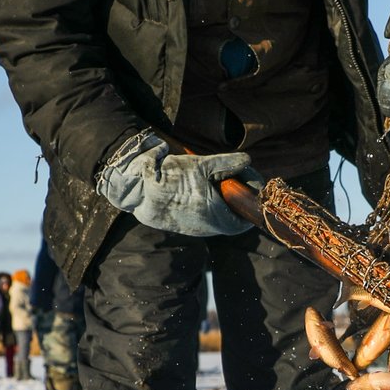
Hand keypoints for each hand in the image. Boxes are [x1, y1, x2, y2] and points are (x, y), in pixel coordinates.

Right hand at [96, 132, 256, 236]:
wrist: (138, 190)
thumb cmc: (171, 178)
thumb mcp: (202, 165)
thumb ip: (227, 163)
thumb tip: (246, 160)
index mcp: (216, 217)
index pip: (245, 221)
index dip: (250, 206)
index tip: (250, 189)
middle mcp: (207, 229)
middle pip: (232, 219)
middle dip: (236, 202)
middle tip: (234, 181)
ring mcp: (195, 230)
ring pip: (218, 220)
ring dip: (222, 204)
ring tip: (216, 183)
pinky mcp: (183, 227)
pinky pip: (203, 220)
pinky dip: (208, 207)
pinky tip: (200, 190)